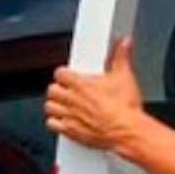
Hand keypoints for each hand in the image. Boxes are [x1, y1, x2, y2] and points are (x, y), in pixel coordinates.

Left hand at [46, 37, 146, 153]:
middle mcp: (71, 99)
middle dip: (58, 89)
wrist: (126, 130)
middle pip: (51, 90)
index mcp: (81, 84)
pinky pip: (51, 124)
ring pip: (49, 106)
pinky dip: (55, 122)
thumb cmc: (124, 107)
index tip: (70, 76)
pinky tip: (65, 120)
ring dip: (55, 104)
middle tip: (68, 90)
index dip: (64, 74)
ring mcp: (69, 115)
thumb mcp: (125, 76)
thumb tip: (124, 43)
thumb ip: (121, 57)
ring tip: (64, 104)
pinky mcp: (70, 130)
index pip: (60, 73)